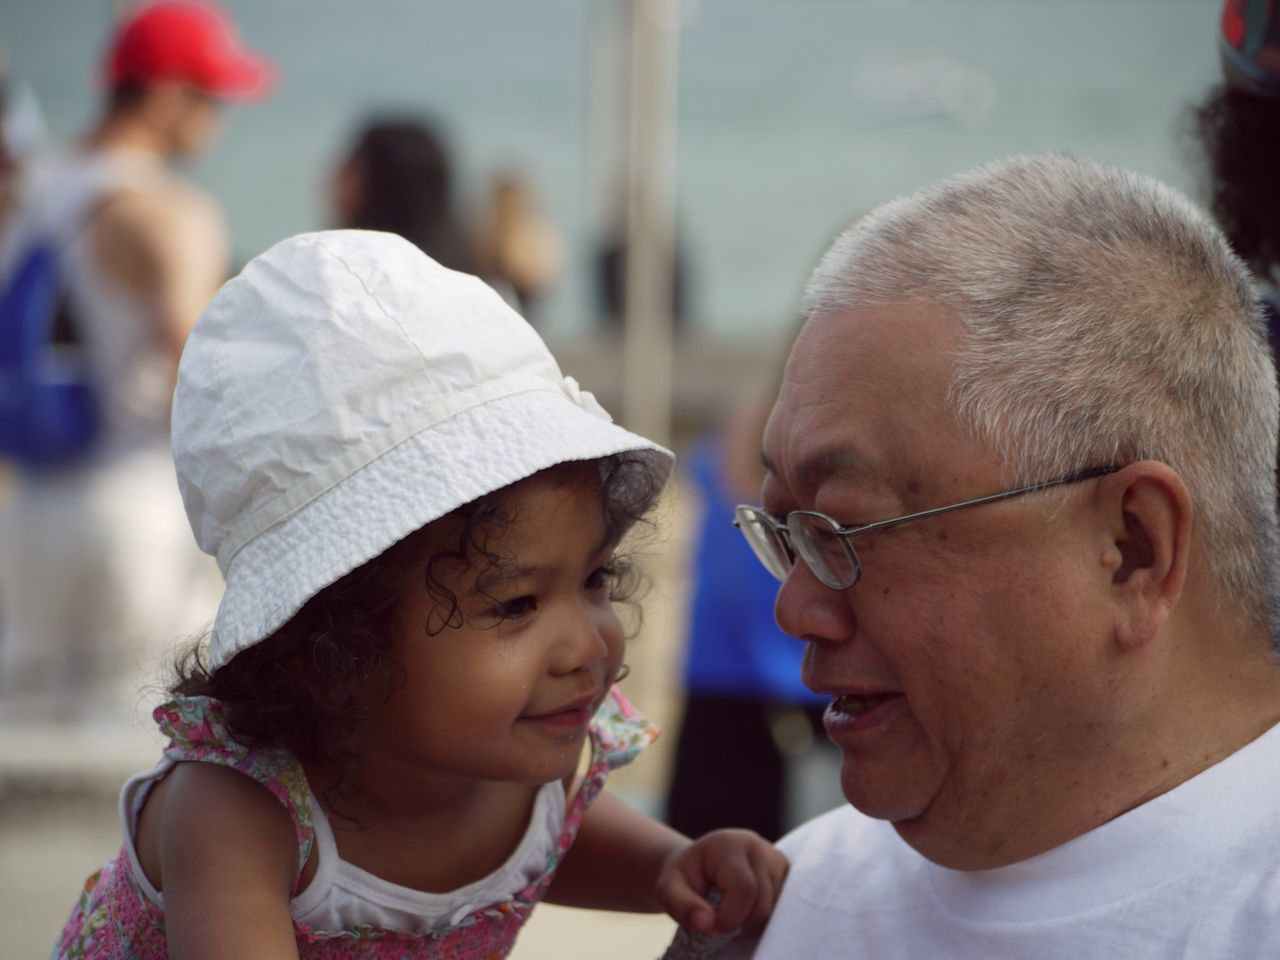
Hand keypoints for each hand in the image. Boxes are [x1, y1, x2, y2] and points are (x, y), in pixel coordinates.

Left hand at [655, 829, 787, 937]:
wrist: (696, 867)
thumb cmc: (683, 879)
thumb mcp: (668, 890)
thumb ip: (681, 906)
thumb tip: (706, 924)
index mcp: (729, 844)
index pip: (744, 888)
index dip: (731, 917)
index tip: (713, 928)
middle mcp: (757, 846)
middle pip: (763, 902)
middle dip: (741, 924)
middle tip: (719, 924)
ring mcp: (775, 859)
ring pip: (775, 908)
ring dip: (753, 923)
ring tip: (730, 914)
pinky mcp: (784, 873)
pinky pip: (783, 907)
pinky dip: (763, 918)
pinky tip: (744, 912)